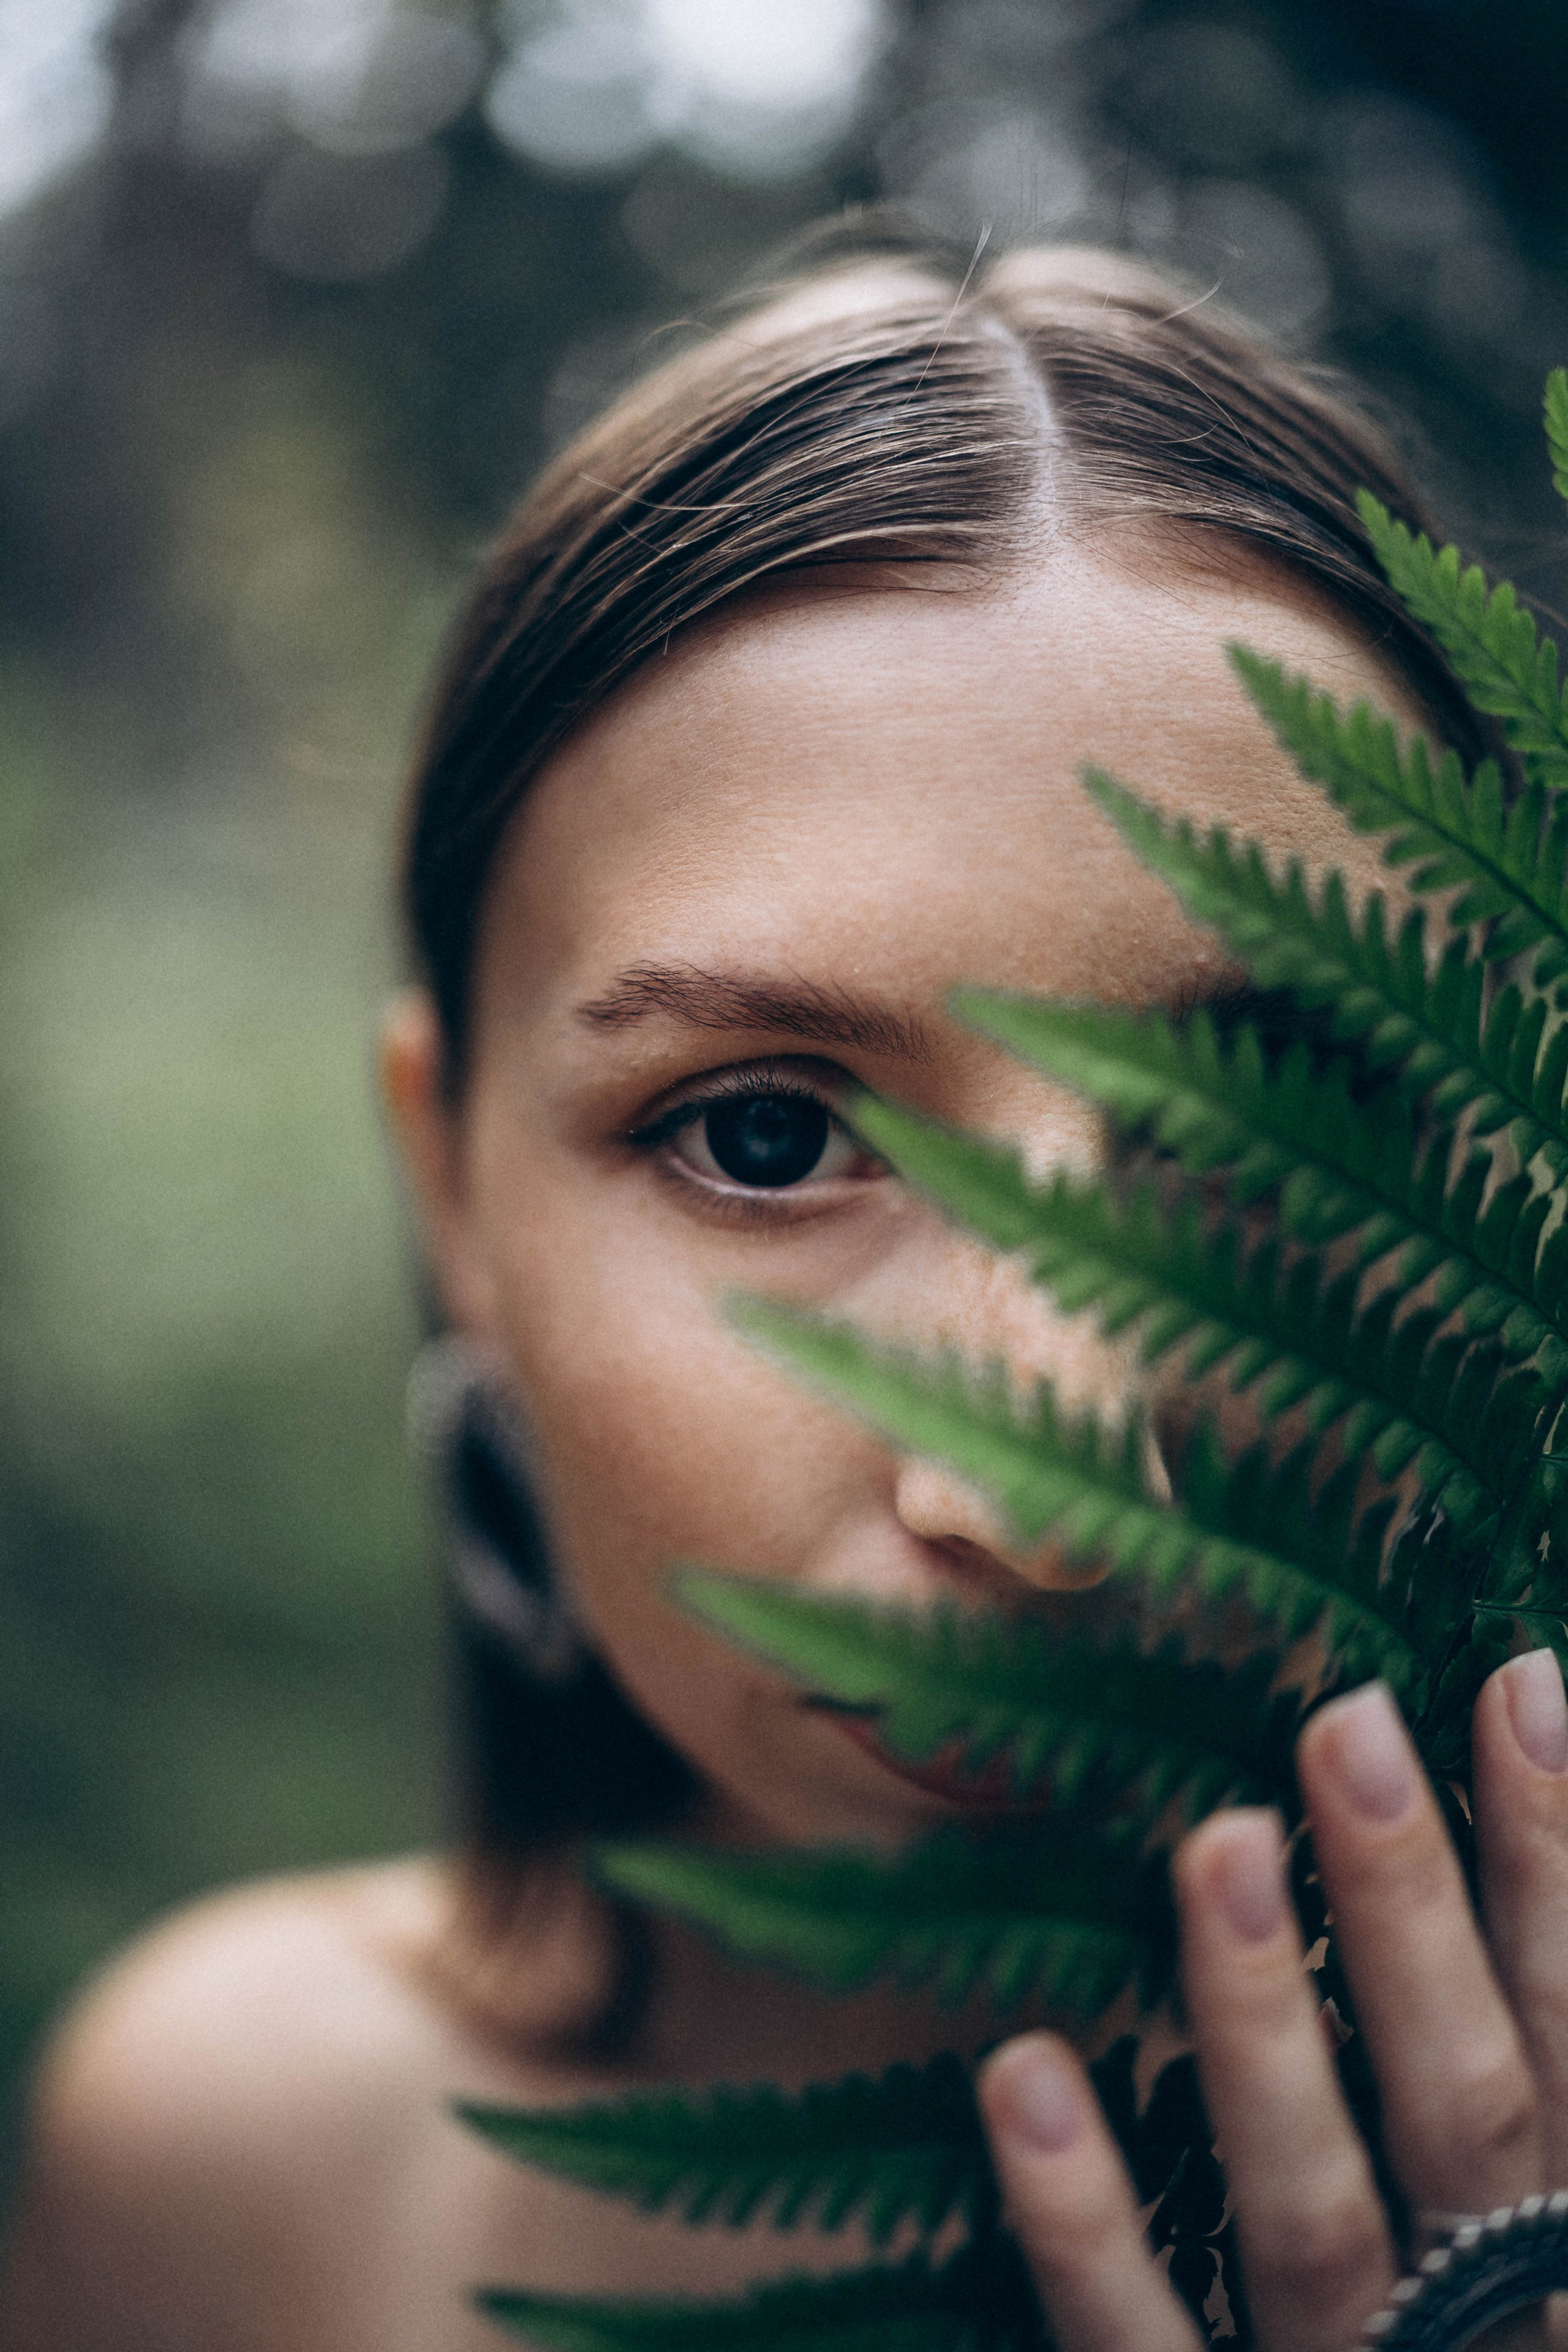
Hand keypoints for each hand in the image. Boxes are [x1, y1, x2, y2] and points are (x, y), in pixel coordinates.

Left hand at [977, 1654, 1567, 2351]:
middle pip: (1468, 2105)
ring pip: (1310, 2214)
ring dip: (1261, 2025)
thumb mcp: (1551, 2221)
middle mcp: (1490, 2323)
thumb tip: (1523, 1908)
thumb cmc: (1507, 2338)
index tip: (1520, 1681)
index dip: (1566, 1861)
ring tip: (1215, 1839)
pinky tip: (1021, 2072)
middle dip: (1415, 1910)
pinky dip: (1085, 2226)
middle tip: (1345, 1718)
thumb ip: (1535, 2078)